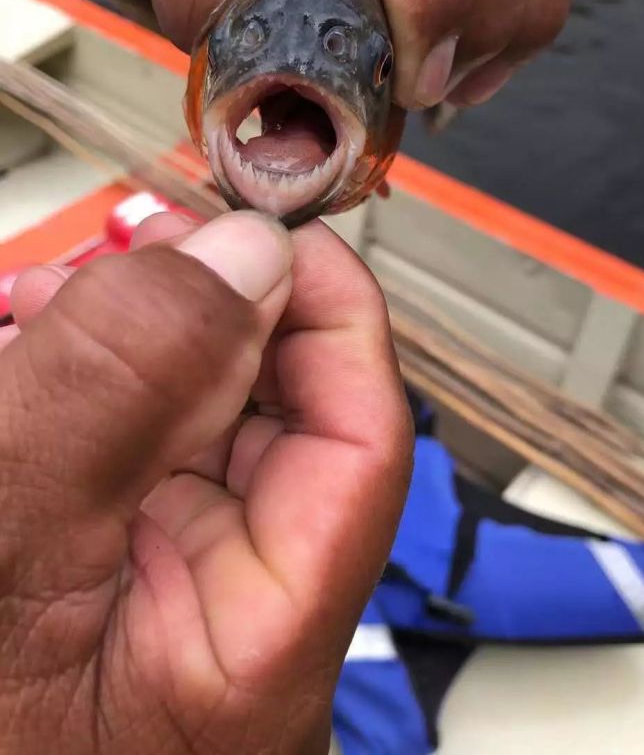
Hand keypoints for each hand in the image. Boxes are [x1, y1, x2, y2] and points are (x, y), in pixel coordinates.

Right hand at [0, 212, 410, 753]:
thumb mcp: (10, 539)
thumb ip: (120, 394)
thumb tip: (244, 257)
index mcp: (258, 656)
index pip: (362, 445)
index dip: (329, 312)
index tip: (268, 232)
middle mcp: (246, 627)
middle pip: (285, 419)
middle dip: (212, 310)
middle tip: (145, 247)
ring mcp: (190, 596)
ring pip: (210, 421)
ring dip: (142, 338)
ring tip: (61, 296)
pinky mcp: (139, 571)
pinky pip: (149, 452)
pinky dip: (104, 386)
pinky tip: (45, 346)